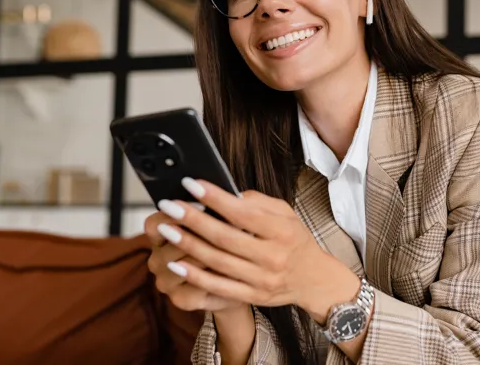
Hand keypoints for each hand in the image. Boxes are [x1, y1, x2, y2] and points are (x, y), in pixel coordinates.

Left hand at [156, 178, 358, 321]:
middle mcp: (273, 256)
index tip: (190, 184)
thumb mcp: (285, 213)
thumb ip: (257, 202)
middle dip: (192, 220)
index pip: (243, 213)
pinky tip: (175, 264)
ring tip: (166, 229)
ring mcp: (262, 279)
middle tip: (169, 206)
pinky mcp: (252, 296)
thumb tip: (225, 193)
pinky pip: (218, 287)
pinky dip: (195, 276)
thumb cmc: (294, 239)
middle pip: (225, 237)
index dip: (215, 198)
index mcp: (282, 230)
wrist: (313, 278)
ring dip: (188, 245)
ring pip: (217, 262)